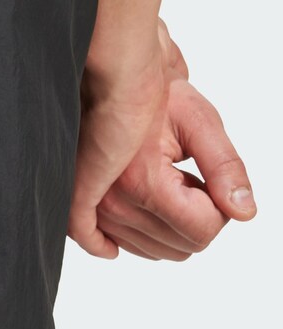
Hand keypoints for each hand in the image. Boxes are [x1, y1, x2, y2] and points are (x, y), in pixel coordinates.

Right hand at [69, 20, 256, 258]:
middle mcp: (114, 202)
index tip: (209, 178)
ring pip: (155, 251)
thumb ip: (227, 170)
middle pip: (182, 247)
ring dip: (171, 225)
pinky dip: (130, 243)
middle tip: (190, 180)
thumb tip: (244, 212)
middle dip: (197, 218)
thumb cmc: (152, 93)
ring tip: (165, 184)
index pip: (203, 230)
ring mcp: (97, 206)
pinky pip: (109, 244)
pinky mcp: (85, 203)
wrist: (113, 78)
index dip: (219, 207)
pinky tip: (134, 235)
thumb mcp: (201, 123)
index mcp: (143, 183)